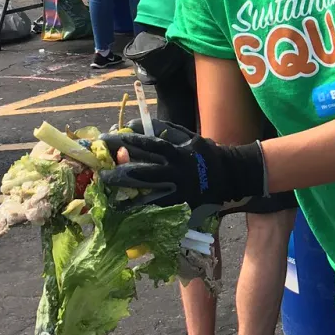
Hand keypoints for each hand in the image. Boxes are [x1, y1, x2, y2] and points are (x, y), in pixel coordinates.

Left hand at [99, 126, 269, 215]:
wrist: (231, 176)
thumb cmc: (205, 154)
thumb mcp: (188, 138)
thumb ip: (165, 131)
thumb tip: (135, 125)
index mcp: (178, 152)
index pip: (150, 145)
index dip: (129, 141)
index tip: (109, 137)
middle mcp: (177, 173)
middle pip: (143, 173)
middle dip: (120, 172)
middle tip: (102, 171)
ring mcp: (178, 191)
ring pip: (147, 194)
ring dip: (126, 193)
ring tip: (108, 191)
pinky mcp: (181, 205)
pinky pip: (157, 208)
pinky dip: (140, 209)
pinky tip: (125, 209)